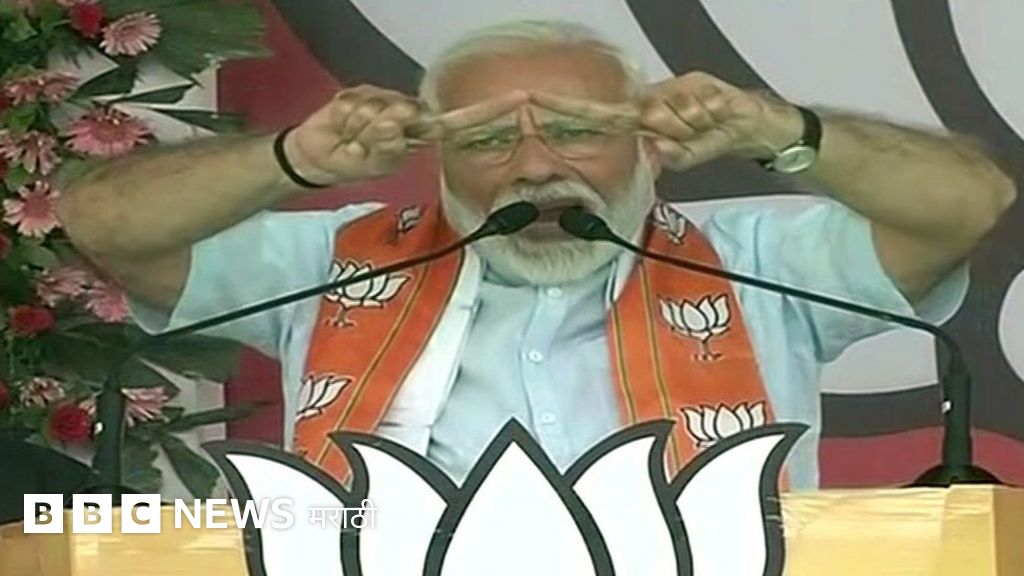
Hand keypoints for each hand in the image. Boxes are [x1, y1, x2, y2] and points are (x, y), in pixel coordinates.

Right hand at [284, 86, 529, 185]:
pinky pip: (357, 106)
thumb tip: (396, 118)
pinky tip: (344, 128)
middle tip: (367, 148)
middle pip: (407, 115)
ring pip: (379, 112)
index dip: (490, 110)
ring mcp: (385, 100)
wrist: (319, 158)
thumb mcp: (380, 164)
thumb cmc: (357, 162)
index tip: (521, 99)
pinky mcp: (360, 93)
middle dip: (382, 136)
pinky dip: (347, 123)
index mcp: (421, 132)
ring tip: (354, 140)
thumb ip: (391, 146)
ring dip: (361, 133)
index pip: (460, 121)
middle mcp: (408, 113)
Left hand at [530, 72, 802, 171]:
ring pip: (671, 114)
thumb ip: (664, 156)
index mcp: (642, 118)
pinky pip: (697, 106)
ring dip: (690, 128)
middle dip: (664, 131)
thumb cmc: (709, 138)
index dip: (569, 109)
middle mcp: (654, 100)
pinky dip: (706, 117)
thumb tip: (653, 148)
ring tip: (704, 127)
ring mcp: (677, 89)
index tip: (537, 104)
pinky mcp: (703, 84)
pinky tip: (714, 115)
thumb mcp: (682, 157)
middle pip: (643, 116)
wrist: (751, 125)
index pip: (599, 114)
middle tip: (684, 135)